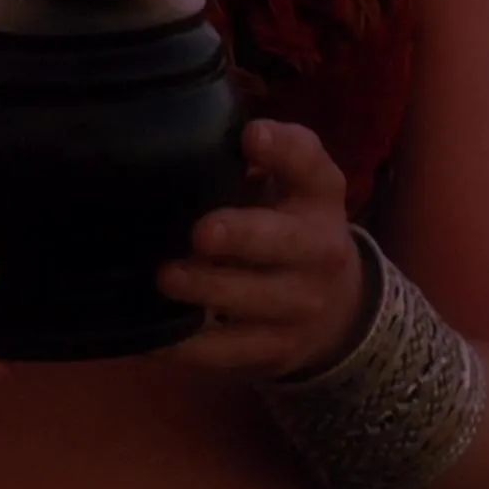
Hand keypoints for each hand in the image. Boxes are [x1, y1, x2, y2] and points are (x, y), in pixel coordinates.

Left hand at [156, 120, 371, 379]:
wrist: (340, 311)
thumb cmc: (291, 229)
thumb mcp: (291, 188)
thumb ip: (257, 160)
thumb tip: (187, 136)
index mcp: (319, 197)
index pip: (310, 165)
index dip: (283, 149)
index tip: (251, 136)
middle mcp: (319, 251)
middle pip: (284, 241)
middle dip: (242, 236)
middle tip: (201, 232)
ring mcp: (299, 306)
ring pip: (254, 301)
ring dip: (208, 290)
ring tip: (166, 278)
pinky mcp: (273, 350)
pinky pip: (227, 353)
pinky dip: (187, 346)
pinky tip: (148, 335)